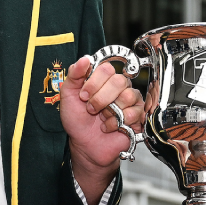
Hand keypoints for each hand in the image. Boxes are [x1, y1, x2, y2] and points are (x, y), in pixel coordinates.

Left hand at [60, 56, 143, 198]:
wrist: (85, 145)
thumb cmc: (77, 121)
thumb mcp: (68, 96)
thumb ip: (74, 75)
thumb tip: (85, 59)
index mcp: (103, 79)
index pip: (107, 68)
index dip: (94, 82)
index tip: (83, 95)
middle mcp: (118, 87)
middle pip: (119, 81)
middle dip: (100, 98)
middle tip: (91, 109)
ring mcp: (130, 101)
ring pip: (127, 96)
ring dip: (109, 111)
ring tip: (102, 118)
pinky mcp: (137, 116)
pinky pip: (134, 112)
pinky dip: (117, 122)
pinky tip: (110, 126)